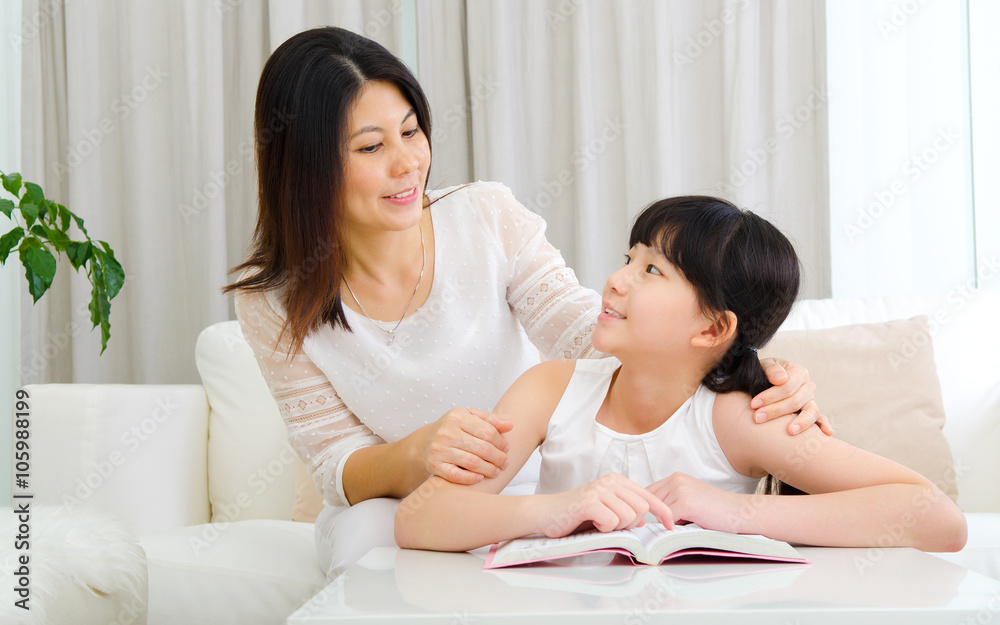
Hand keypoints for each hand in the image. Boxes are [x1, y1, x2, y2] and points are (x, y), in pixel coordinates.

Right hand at [415, 407, 511, 484]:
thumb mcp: (468, 417)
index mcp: (457, 417)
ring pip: (472, 462)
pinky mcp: (434, 465)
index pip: (487, 431)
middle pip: (482, 448)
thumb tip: (510, 425)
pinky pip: (456, 475)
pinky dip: (470, 478)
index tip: (506, 448)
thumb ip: (489, 420)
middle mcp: (447, 432)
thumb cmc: (451, 429)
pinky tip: (480, 478)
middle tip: (505, 463)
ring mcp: (439, 449)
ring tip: (496, 471)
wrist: (424, 442)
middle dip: (498, 458)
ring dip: (488, 469)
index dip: (501, 442)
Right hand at [537, 473, 673, 537]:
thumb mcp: (607, 510)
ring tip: (600, 523)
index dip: (663, 511)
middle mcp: (610, 482)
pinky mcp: (588, 502)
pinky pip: (612, 521)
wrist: (547, 514)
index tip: (670, 525)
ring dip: (616, 527)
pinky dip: (604, 529)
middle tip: (612, 525)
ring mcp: (599, 490)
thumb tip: (644, 520)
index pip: (649, 496)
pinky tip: (592, 523)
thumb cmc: (577, 515)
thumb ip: (626, 511)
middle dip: (631, 523)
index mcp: (617, 481)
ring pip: (628, 516)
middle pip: (641, 508)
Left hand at [646, 472, 746, 533]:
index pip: (648, 493)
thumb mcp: (689, 499)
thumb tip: (649, 516)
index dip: (650, 508)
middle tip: (681, 519)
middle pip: (651, 504)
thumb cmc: (717, 511)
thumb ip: (671, 501)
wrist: (740, 512)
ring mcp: (680, 490)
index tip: (657, 518)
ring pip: (658, 513)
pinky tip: (687, 526)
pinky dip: (673, 527)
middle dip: (660, 516)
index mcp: (676, 477)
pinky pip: (667, 520)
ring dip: (669, 522)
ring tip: (689, 520)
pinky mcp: (685, 502)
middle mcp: (676, 480)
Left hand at [753, 358, 832, 435]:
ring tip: (790, 431)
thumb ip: (771, 369)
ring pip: (811, 411)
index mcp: (798, 372)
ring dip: (800, 422)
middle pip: (795, 401)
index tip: (754, 404)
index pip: (787, 386)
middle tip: (757, 418)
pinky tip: (826, 433)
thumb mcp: (765, 365)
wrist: (767, 380)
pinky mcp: (812, 411)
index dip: (770, 396)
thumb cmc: (765, 373)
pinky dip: (824, 424)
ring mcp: (811, 400)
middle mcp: (808, 386)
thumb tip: (780, 379)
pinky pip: (820, 418)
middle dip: (775, 410)